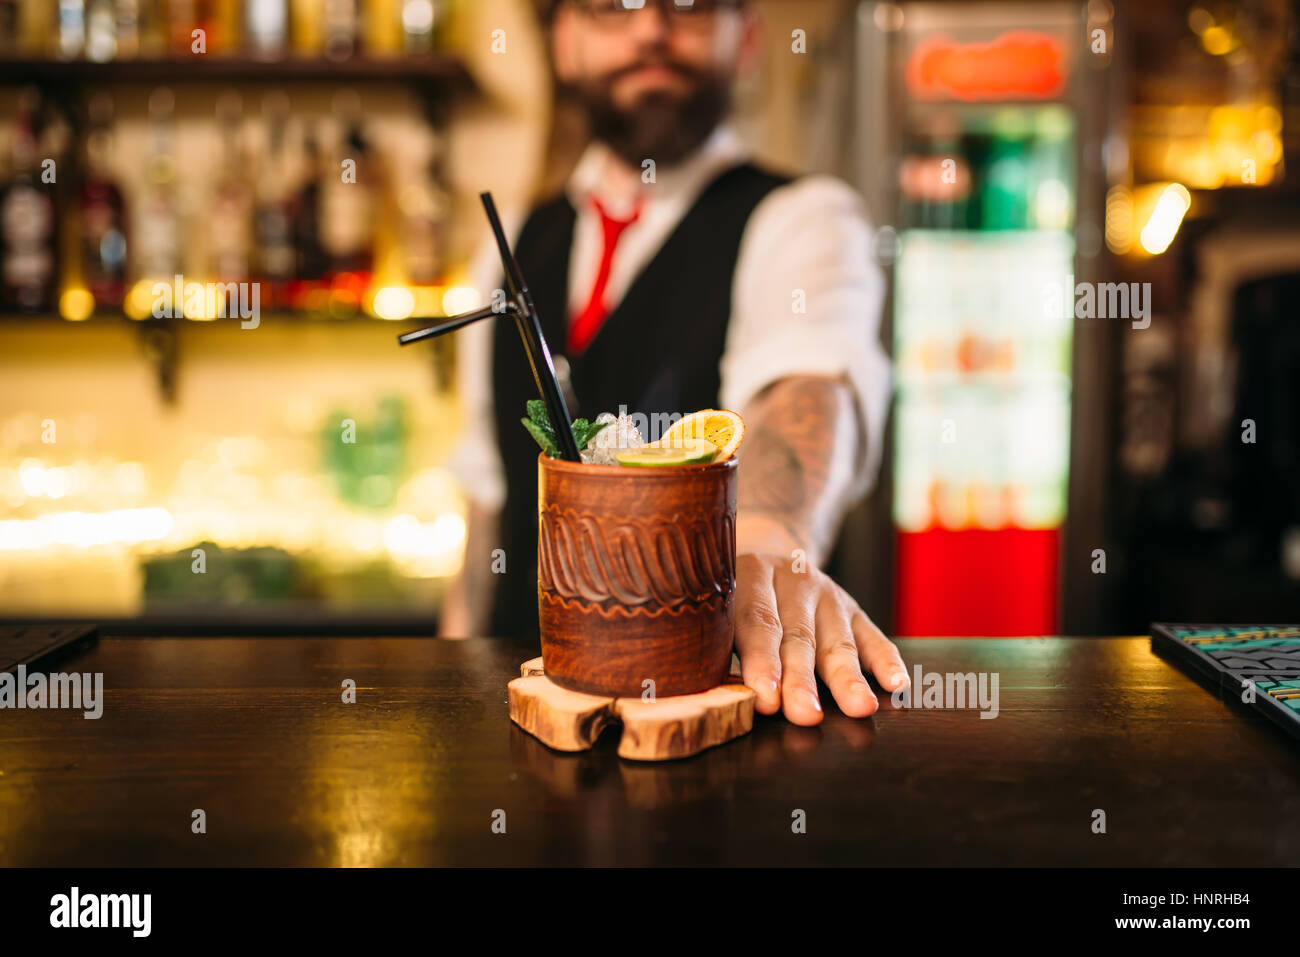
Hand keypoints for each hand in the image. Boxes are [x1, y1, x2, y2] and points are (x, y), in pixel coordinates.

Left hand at [734, 551, 908, 725]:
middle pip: (799, 635)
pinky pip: (872, 637)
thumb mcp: (718, 610)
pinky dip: (886, 661)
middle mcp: (794, 579)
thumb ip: (719, 644)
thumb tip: (720, 696)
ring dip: (847, 678)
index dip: (762, 662)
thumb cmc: (732, 602)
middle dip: (802, 679)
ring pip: (837, 640)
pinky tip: (897, 684)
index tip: (766, 698)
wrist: (767, 562)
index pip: (757, 623)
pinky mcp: (854, 609)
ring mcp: (828, 594)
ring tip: (859, 707)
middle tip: (806, 713)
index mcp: (751, 574)